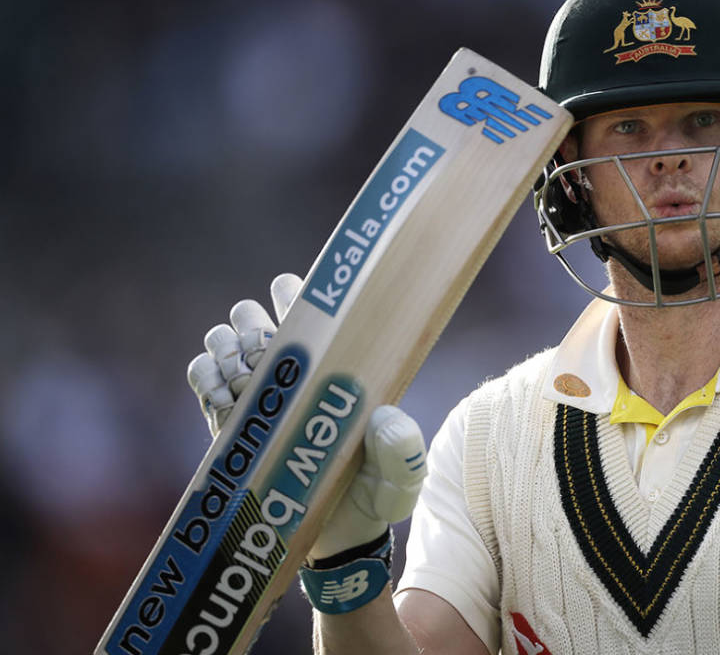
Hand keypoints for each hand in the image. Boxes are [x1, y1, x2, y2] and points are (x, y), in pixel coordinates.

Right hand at [186, 274, 426, 558]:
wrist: (334, 541)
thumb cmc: (374, 499)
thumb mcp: (400, 478)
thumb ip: (400, 450)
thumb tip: (383, 416)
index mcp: (334, 367)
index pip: (310, 309)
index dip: (294, 295)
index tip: (292, 301)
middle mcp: (293, 373)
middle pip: (255, 316)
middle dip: (253, 323)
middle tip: (268, 353)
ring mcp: (257, 395)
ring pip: (224, 339)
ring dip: (228, 348)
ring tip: (247, 380)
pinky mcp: (228, 423)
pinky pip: (202, 377)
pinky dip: (206, 377)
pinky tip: (226, 400)